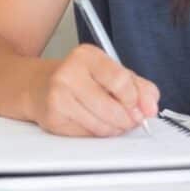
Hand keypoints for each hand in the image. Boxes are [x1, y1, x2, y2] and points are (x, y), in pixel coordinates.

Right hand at [28, 43, 159, 136]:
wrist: (38, 85)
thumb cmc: (80, 78)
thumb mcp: (110, 72)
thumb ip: (138, 86)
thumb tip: (151, 106)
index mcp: (87, 55)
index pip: (120, 80)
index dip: (135, 99)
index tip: (141, 107)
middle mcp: (69, 73)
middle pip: (112, 106)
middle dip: (128, 119)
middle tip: (132, 120)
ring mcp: (58, 96)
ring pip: (100, 125)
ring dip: (115, 129)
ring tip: (115, 122)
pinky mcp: (52, 118)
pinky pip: (87, 135)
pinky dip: (98, 134)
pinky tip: (95, 123)